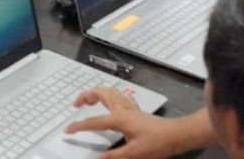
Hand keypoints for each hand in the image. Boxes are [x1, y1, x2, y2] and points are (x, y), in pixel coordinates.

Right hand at [64, 87, 182, 158]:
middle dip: (85, 96)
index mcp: (119, 119)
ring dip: (96, 92)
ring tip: (89, 100)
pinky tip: (110, 101)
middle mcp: (122, 109)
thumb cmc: (157, 143)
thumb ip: (114, 156)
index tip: (67, 130)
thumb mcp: (135, 154)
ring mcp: (130, 107)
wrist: (176, 135)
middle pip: (100, 94)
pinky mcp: (136, 110)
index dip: (79, 126)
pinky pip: (120, 96)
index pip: (93, 122)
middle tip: (76, 105)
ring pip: (109, 91)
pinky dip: (110, 95)